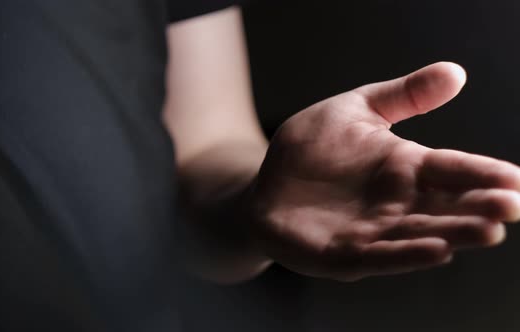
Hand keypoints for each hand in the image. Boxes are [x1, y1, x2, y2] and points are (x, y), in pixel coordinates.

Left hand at [247, 62, 519, 280]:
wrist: (266, 184)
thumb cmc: (312, 149)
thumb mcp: (355, 110)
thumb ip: (403, 96)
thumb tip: (455, 72)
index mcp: (404, 168)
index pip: (450, 170)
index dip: (483, 173)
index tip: (519, 179)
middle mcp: (395, 204)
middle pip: (443, 207)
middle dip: (477, 208)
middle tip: (513, 207)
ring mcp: (370, 232)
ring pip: (417, 235)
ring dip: (451, 234)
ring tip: (487, 232)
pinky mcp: (341, 255)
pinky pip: (376, 256)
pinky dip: (405, 255)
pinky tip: (436, 251)